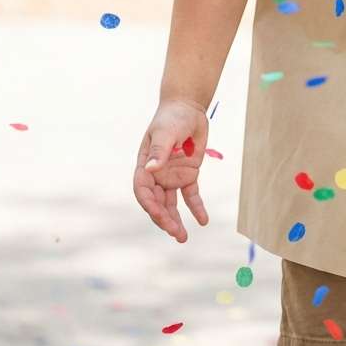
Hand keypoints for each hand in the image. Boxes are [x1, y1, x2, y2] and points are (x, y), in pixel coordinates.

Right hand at [133, 99, 210, 241]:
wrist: (189, 108)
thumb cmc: (172, 117)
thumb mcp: (166, 132)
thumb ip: (159, 150)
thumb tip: (150, 168)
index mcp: (145, 166)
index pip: (143, 191)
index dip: (149, 205)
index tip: (159, 215)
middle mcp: (157, 175)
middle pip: (157, 202)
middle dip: (164, 219)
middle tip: (176, 233)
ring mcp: (172, 176)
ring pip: (172, 204)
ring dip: (176, 220)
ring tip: (182, 237)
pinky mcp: (188, 175)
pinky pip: (191, 195)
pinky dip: (196, 208)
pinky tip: (203, 221)